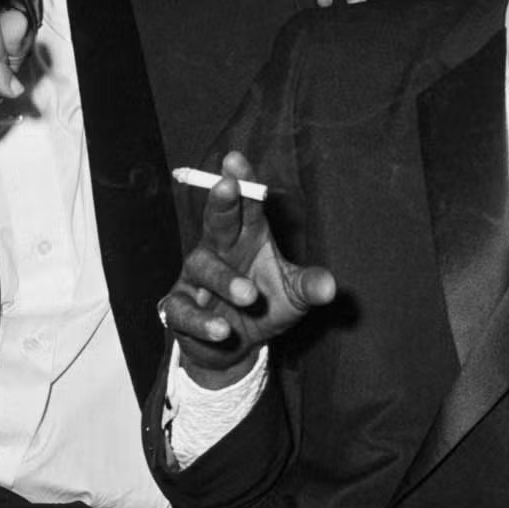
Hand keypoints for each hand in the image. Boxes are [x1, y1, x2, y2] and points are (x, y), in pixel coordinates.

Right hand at [161, 150, 336, 385]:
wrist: (231, 348)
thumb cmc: (263, 305)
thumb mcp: (293, 296)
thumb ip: (308, 286)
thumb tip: (329, 288)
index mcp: (247, 237)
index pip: (246, 204)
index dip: (242, 182)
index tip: (236, 159)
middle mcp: (218, 251)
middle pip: (217, 221)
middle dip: (221, 202)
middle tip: (227, 185)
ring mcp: (195, 279)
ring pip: (203, 267)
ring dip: (225, 279)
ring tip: (249, 295)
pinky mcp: (179, 309)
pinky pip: (185, 311)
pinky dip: (203, 321)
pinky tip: (222, 330)